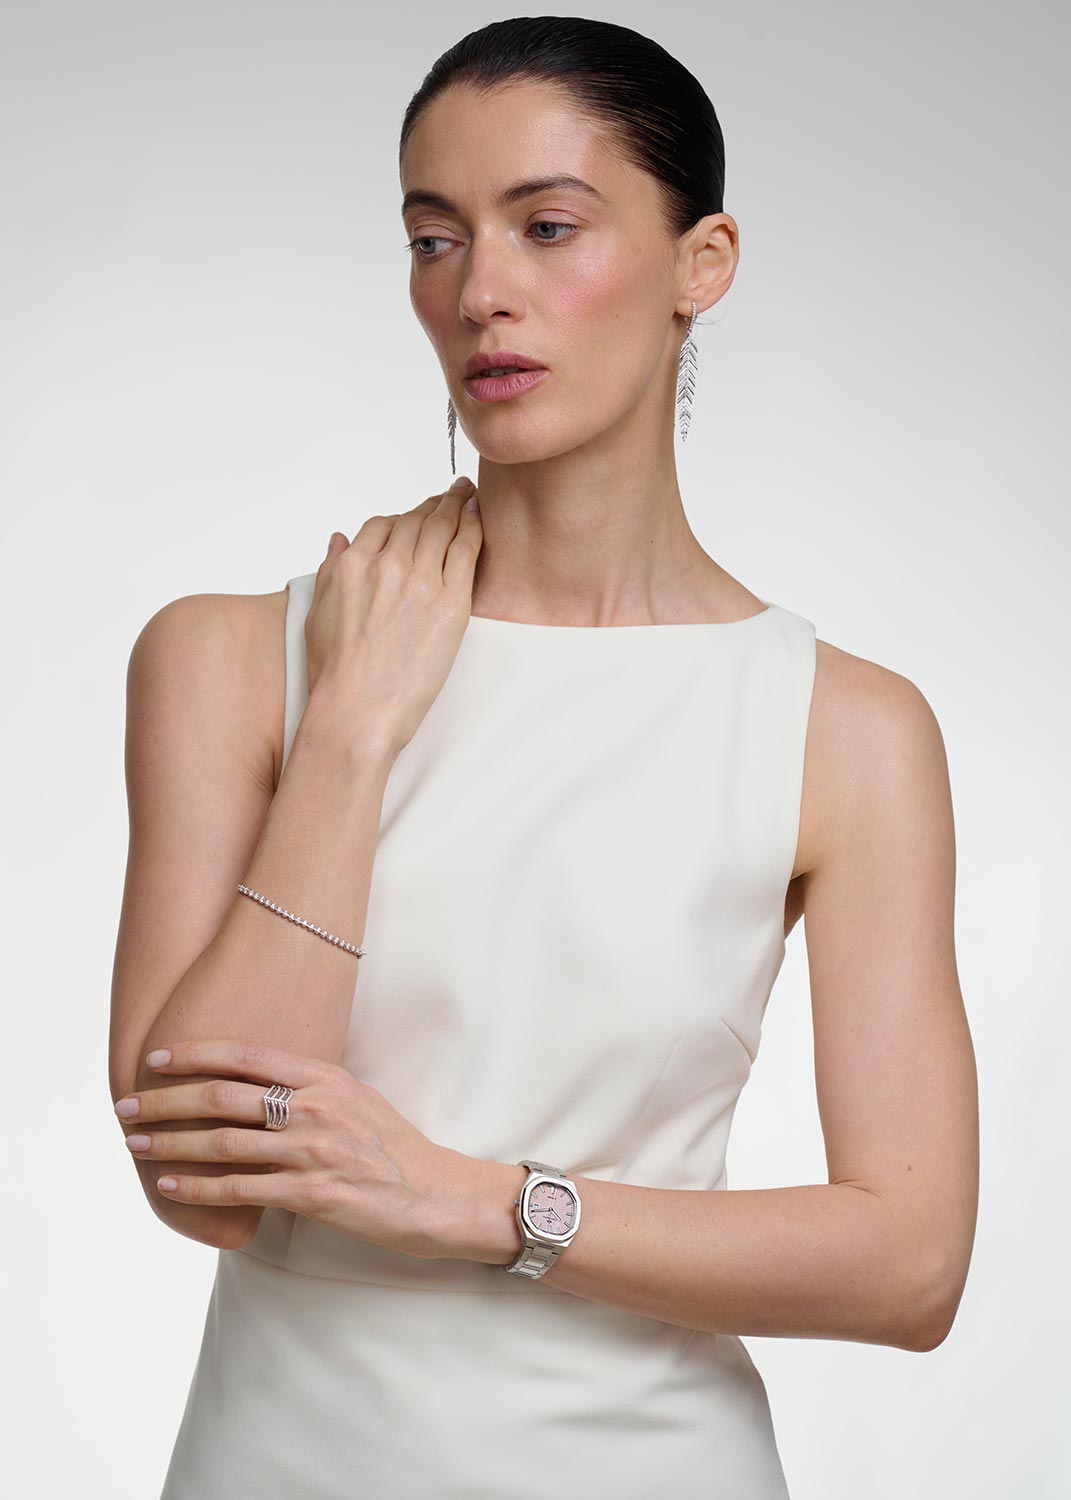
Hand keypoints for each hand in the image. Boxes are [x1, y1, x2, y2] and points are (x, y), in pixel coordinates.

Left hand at [114, 1038, 479, 1259]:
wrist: (439, 1195)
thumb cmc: (396, 1148)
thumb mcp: (357, 1099)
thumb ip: (310, 1088)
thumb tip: (258, 1085)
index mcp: (325, 1076)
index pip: (247, 1055)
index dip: (195, 1054)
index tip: (156, 1059)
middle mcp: (316, 1107)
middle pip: (223, 1096)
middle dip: (166, 1101)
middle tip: (127, 1106)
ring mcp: (314, 1151)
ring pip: (223, 1143)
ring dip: (171, 1144)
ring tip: (137, 1145)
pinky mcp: (313, 1195)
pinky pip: (241, 1190)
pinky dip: (198, 1188)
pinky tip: (170, 1186)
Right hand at [306, 475, 482, 759]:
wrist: (356, 711)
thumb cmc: (334, 675)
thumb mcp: (317, 614)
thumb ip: (330, 570)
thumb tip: (337, 539)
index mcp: (352, 565)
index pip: (382, 524)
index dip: (402, 516)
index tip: (415, 515)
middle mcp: (385, 565)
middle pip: (416, 521)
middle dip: (434, 504)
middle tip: (451, 494)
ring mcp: (419, 581)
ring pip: (442, 527)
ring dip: (457, 506)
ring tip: (468, 496)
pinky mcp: (450, 602)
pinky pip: (466, 550)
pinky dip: (474, 527)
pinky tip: (480, 517)